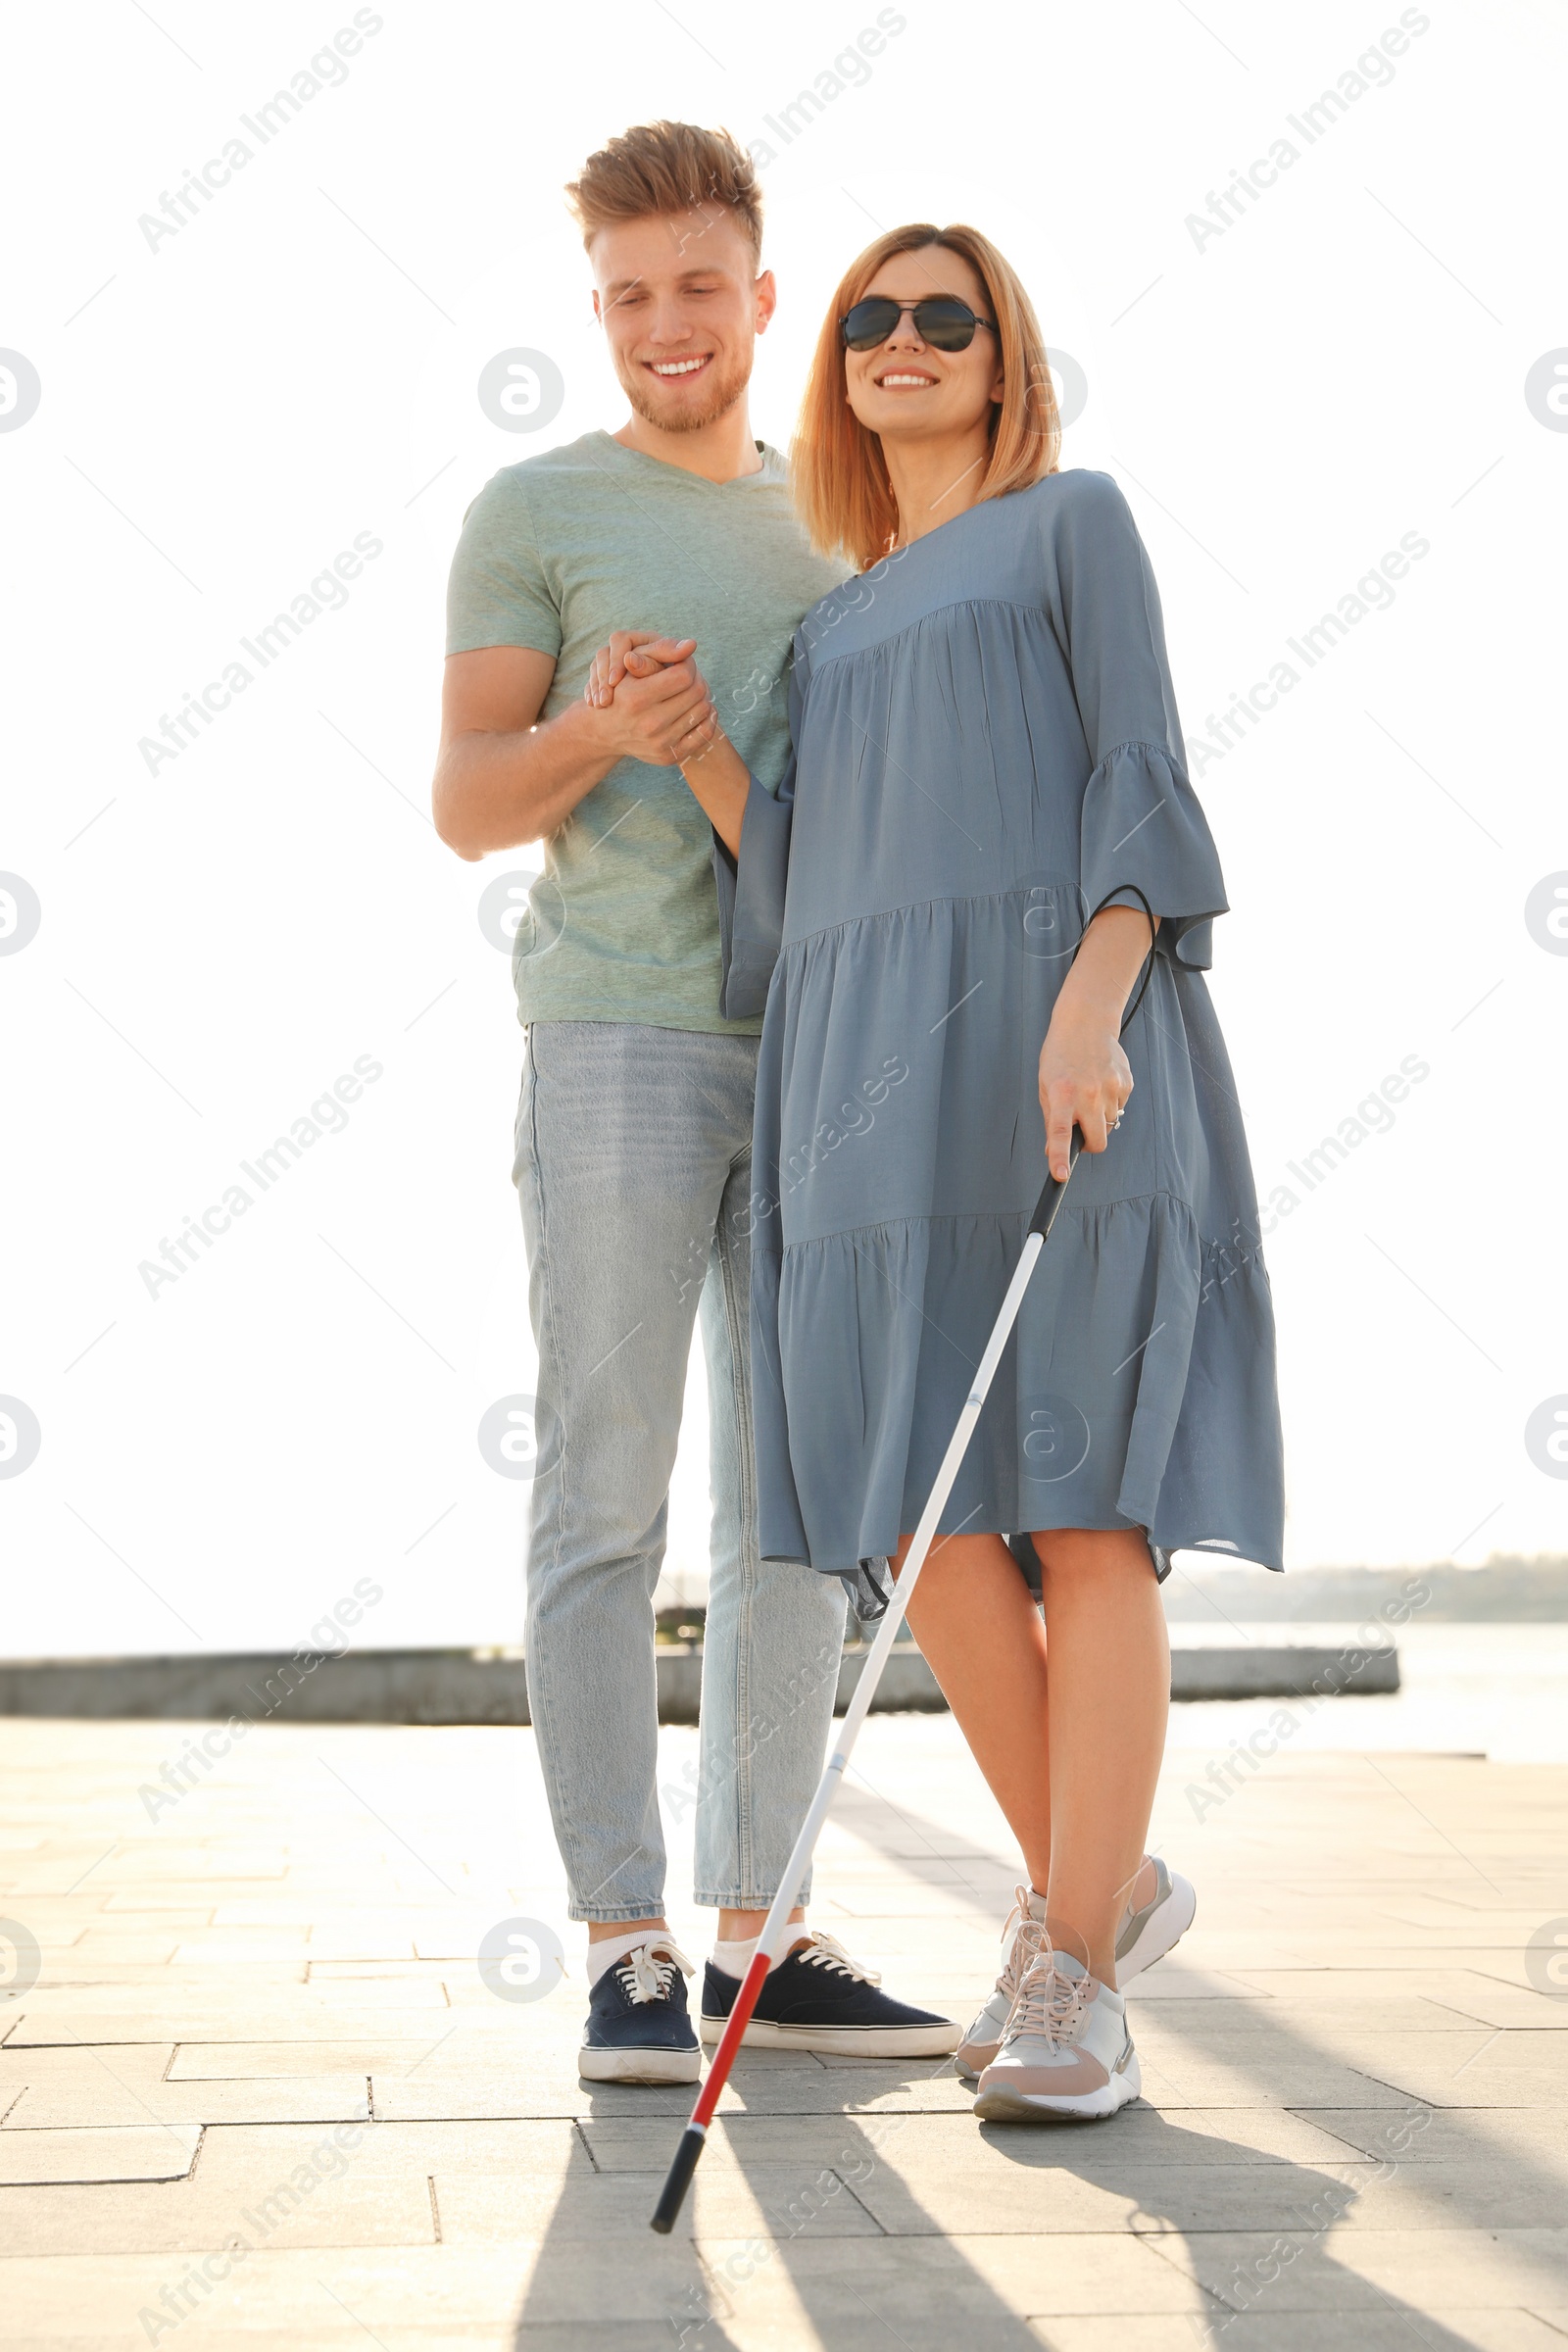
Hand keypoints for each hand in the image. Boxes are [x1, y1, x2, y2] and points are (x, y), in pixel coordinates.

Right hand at [579, 632, 715, 768]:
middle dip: (695, 678)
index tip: (682, 662)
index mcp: (636, 698)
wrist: (606, 732)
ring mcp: (660, 743)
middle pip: (696, 691)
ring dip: (701, 696)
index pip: (683, 675)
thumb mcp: (629, 669)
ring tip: (689, 691)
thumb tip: (690, 645)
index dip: (687, 663)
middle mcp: (649, 723)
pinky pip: (705, 734)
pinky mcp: (668, 756)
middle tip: (688, 675)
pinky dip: (707, 718)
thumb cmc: (621, 692)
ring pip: (703, 709)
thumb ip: (656, 653)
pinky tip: (699, 709)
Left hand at [1037, 1003, 1132, 1183]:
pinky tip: (1100, 1082)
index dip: (1060, 1157)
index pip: (1061, 1133)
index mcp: (1062, 1094)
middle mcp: (1088, 1094)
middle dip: (1090, 1145)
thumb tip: (1055, 1150)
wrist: (1086, 1022)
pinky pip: (1119, 1106)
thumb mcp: (1046, 1085)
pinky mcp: (1125, 1083)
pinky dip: (1110, 1102)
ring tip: (1089, 1093)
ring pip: (1110, 1125)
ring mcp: (1110, 1089)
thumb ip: (1051, 1119)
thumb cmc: (1060, 1054)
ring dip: (1099, 1118)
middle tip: (1082, 1132)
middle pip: (1098, 1142)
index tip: (1061, 1175)